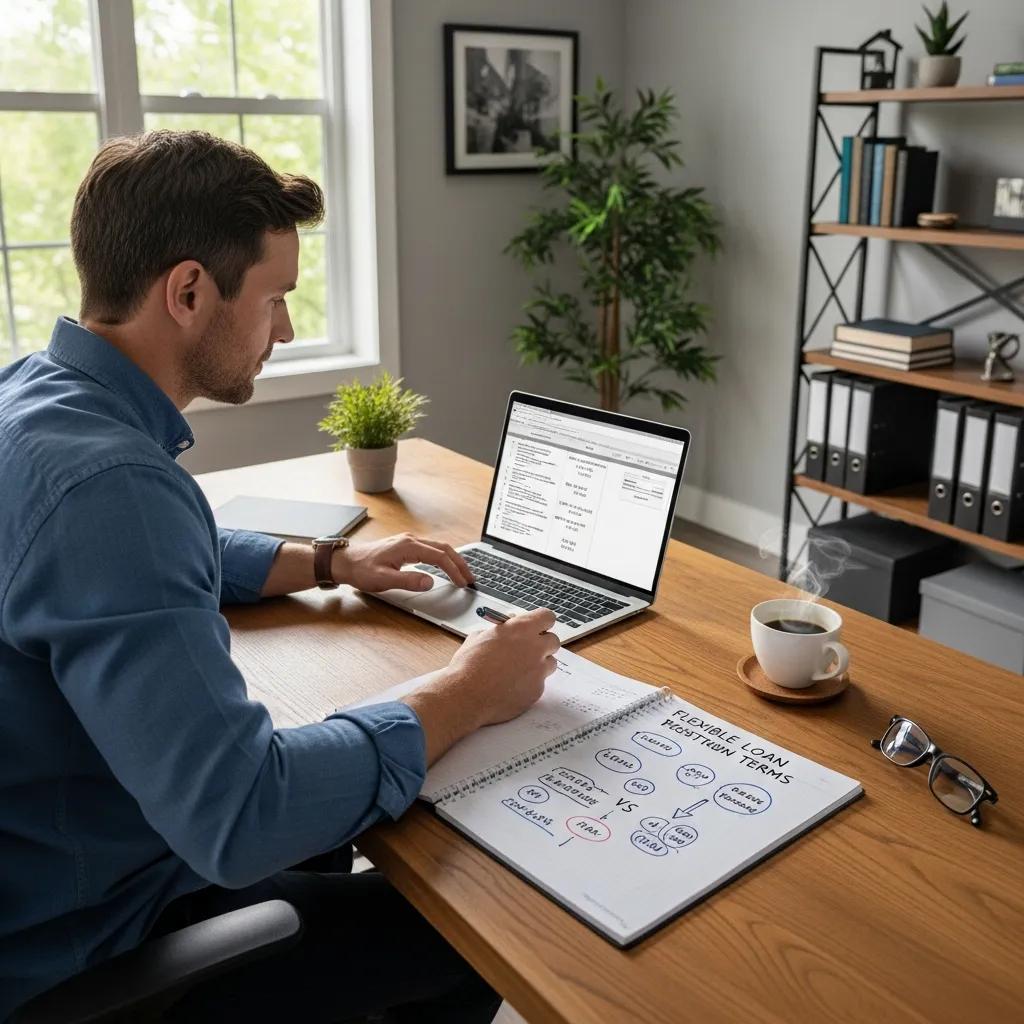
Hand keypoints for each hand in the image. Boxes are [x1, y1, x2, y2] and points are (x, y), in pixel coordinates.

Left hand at [333, 532, 473, 592]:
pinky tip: (445, 566)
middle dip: (460, 563)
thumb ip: (408, 581)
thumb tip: (430, 582)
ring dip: (453, 559)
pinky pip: (431, 549)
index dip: (454, 570)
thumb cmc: (361, 570)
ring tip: (462, 573)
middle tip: (471, 578)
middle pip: (444, 548)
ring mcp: (408, 541)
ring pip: (438, 547)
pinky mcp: (405, 546)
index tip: (463, 583)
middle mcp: (411, 540)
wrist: (345, 562)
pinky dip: (443, 558)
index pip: (439, 557)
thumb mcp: (384, 579)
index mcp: (408, 546)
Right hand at [403, 609, 559, 762]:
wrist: (466, 695)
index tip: (537, 627)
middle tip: (529, 650)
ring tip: (518, 671)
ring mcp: (538, 670)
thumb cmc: (468, 665)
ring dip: (539, 665)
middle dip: (543, 644)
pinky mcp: (537, 691)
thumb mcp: (479, 637)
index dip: (542, 622)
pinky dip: (529, 684)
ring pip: (550, 663)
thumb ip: (499, 631)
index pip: (547, 617)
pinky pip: (539, 684)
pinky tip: (512, 687)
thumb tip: (507, 628)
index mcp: (521, 629)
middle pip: (553, 640)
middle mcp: (535, 647)